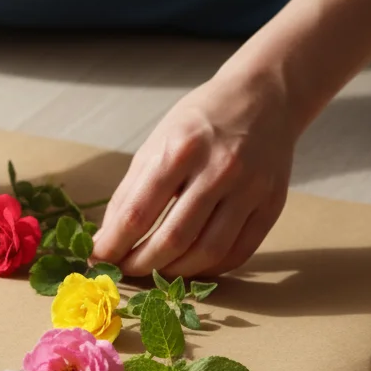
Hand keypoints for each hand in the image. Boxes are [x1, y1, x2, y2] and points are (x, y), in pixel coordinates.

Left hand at [91, 71, 294, 277]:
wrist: (264, 98)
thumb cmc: (200, 122)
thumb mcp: (155, 144)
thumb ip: (130, 192)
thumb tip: (107, 240)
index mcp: (180, 150)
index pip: (138, 214)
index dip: (113, 246)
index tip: (97, 260)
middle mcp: (219, 170)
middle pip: (173, 239)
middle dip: (140, 265)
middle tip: (123, 271)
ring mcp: (251, 189)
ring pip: (207, 252)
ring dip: (174, 273)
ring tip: (154, 272)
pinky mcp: (273, 204)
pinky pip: (238, 253)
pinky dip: (209, 269)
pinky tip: (190, 266)